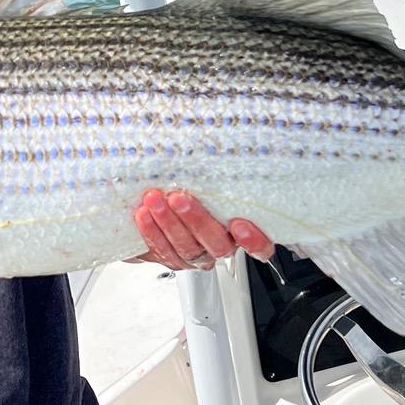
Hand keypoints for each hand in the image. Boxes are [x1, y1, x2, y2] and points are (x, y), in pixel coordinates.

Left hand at [132, 189, 274, 271]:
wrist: (159, 204)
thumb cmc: (192, 186)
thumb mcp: (207, 179)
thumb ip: (215, 175)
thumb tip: (213, 144)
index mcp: (240, 230)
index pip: (261, 245)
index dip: (254, 240)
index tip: (239, 224)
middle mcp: (221, 245)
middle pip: (217, 244)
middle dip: (196, 220)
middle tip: (179, 198)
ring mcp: (197, 255)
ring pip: (187, 248)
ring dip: (168, 223)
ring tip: (154, 200)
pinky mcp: (173, 259)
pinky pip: (164, 251)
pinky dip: (152, 232)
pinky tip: (144, 215)